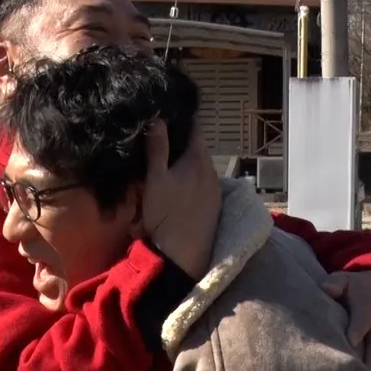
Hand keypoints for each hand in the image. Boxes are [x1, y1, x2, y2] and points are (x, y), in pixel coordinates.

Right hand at [142, 120, 219, 279]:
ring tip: (169, 164)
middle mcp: (212, 172)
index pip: (195, 130)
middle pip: (199, 149)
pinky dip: (193, 180)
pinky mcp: (214, 207)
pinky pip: (204, 184)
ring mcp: (216, 191)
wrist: (182, 255)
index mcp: (198, 160)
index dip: (182, 121)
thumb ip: (157, 148)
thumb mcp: (155, 179)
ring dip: (188, 163)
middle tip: (163, 140)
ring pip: (202, 168)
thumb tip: (158, 119)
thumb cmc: (166, 214)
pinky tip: (180, 187)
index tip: (169, 116)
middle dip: (183, 143)